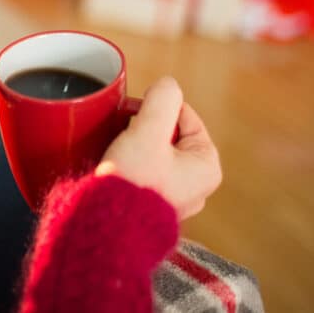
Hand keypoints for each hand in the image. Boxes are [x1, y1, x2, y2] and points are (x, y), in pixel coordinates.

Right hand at [96, 77, 221, 219]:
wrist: (106, 229)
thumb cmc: (132, 183)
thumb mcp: (148, 131)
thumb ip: (162, 99)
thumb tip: (166, 85)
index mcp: (207, 166)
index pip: (184, 114)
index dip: (155, 107)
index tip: (130, 113)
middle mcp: (197, 185)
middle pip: (169, 133)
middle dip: (143, 127)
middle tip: (122, 132)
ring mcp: (175, 198)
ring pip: (154, 152)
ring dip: (134, 144)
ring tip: (116, 151)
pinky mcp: (152, 207)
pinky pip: (144, 172)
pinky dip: (130, 164)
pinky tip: (115, 167)